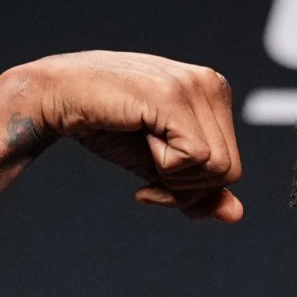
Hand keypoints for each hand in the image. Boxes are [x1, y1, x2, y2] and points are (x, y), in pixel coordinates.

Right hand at [10, 51, 243, 221]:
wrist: (59, 96)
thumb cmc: (108, 126)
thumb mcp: (160, 166)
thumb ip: (199, 190)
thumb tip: (236, 214)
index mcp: (214, 93)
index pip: (232, 166)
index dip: (195, 190)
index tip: (158, 181)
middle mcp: (211, 83)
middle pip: (229, 171)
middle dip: (186, 190)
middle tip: (150, 179)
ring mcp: (194, 85)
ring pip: (217, 168)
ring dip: (174, 178)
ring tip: (145, 153)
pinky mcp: (173, 95)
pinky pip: (195, 158)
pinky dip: (165, 167)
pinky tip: (141, 144)